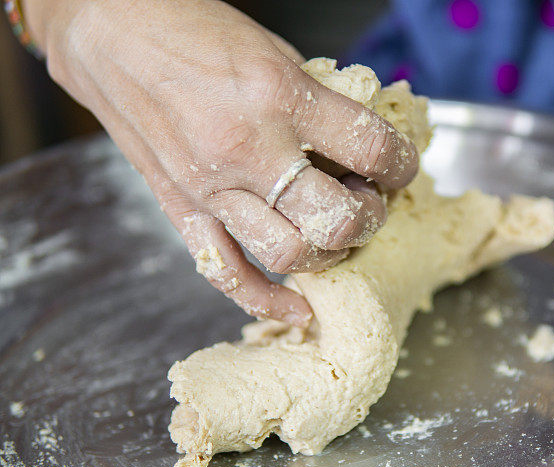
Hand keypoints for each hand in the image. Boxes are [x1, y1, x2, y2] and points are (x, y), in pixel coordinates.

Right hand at [25, 0, 418, 325]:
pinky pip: (227, 273)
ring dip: (330, 253)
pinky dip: (266, 300)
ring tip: (336, 234)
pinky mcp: (182, 208)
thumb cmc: (191, 29)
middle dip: (370, 217)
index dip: (401, 163)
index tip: (400, 167)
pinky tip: (298, 307)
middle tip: (370, 203)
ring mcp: (212, 186)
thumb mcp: (275, 52)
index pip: (369, 148)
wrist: (110, 31)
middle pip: (336, 217)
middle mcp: (248, 148)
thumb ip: (320, 102)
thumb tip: (361, 142)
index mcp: (279, 96)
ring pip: (290, 253)